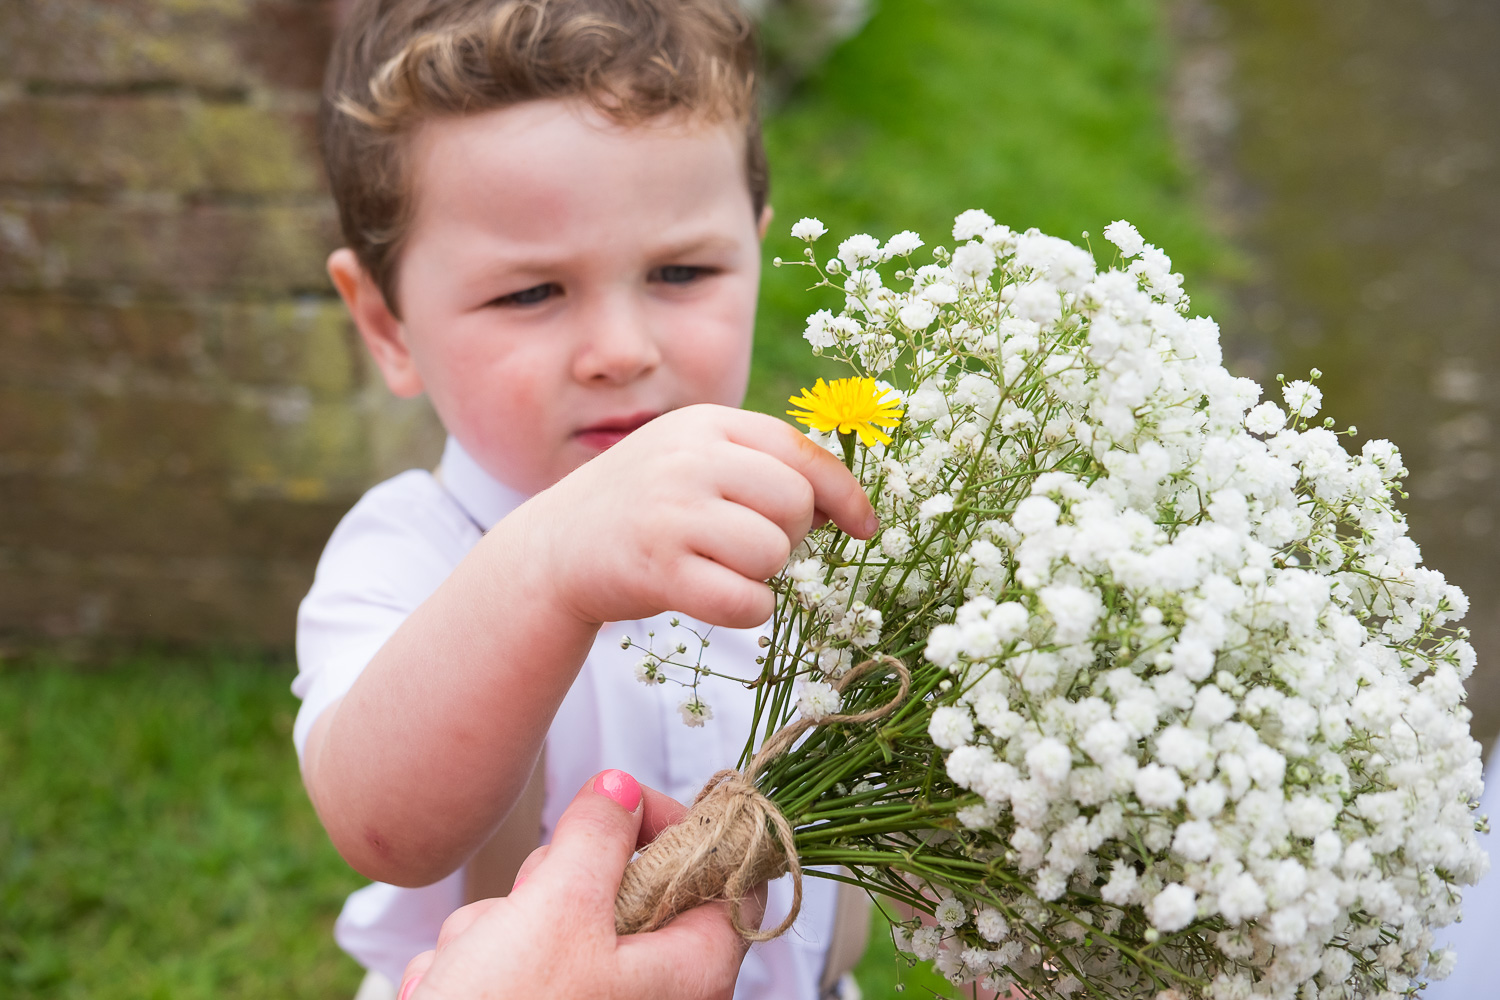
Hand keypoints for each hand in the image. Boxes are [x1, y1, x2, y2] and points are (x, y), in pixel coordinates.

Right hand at [398, 770, 761, 999]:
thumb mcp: (556, 909)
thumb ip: (596, 837)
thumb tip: (619, 790)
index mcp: (693, 970)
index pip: (721, 870)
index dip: (674, 823)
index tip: (620, 802)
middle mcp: (655, 995)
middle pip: (622, 890)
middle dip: (556, 883)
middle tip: (533, 902)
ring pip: (554, 923)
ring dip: (501, 929)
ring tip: (480, 965)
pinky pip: (516, 964)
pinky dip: (480, 965)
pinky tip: (456, 987)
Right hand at [519, 404, 876, 628]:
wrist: (556, 547)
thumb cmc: (648, 507)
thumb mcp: (696, 461)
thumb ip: (762, 468)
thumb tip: (843, 507)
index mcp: (707, 423)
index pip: (802, 451)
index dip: (845, 494)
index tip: (864, 527)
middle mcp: (688, 457)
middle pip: (794, 505)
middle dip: (788, 537)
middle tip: (748, 546)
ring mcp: (671, 511)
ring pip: (772, 553)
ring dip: (761, 575)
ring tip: (719, 566)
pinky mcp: (658, 568)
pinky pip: (747, 601)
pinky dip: (746, 609)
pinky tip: (714, 596)